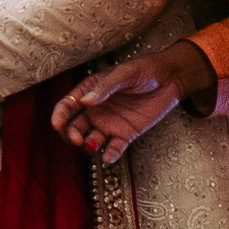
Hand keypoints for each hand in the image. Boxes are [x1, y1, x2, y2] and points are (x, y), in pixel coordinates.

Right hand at [52, 38, 207, 158]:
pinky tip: (109, 157)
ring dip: (88, 146)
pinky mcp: (125, 135)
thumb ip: (105, 88)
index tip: (57, 124)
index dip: (60, 116)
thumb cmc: (145, 70)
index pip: (68, 105)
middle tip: (77, 139)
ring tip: (94, 145)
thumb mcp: (124, 74)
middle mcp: (96, 110)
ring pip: (90, 141)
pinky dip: (109, 155)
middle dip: (71, 135)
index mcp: (90, 92)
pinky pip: (113, 149)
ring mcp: (110, 124)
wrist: (170, 79)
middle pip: (74, 127)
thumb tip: (85, 101)